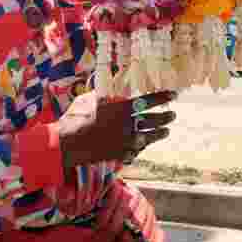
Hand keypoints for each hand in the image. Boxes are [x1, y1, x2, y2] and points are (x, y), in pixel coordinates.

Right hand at [57, 90, 177, 172]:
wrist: (67, 143)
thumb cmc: (75, 117)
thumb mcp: (90, 98)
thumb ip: (105, 94)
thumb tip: (112, 87)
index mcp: (121, 108)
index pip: (148, 101)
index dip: (162, 97)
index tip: (173, 95)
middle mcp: (127, 125)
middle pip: (153, 120)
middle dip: (165, 117)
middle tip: (173, 115)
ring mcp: (125, 142)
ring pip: (149, 137)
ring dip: (159, 134)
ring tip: (166, 131)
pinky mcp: (120, 154)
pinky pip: (136, 151)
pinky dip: (141, 147)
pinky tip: (144, 145)